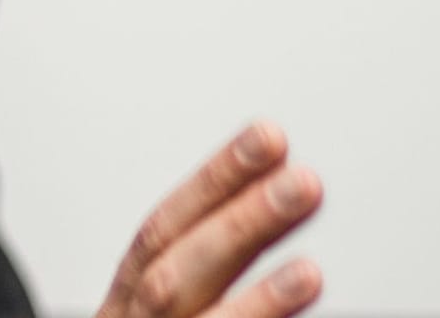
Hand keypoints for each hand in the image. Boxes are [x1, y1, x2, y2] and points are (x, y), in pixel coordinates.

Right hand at [96, 121, 321, 317]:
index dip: (214, 182)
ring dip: (258, 299)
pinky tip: (303, 313)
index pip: (165, 228)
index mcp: (129, 301)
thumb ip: (205, 269)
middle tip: (301, 184)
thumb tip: (272, 212)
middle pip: (174, 268)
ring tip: (310, 273)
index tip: (269, 140)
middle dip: (238, 224)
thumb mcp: (170, 306)